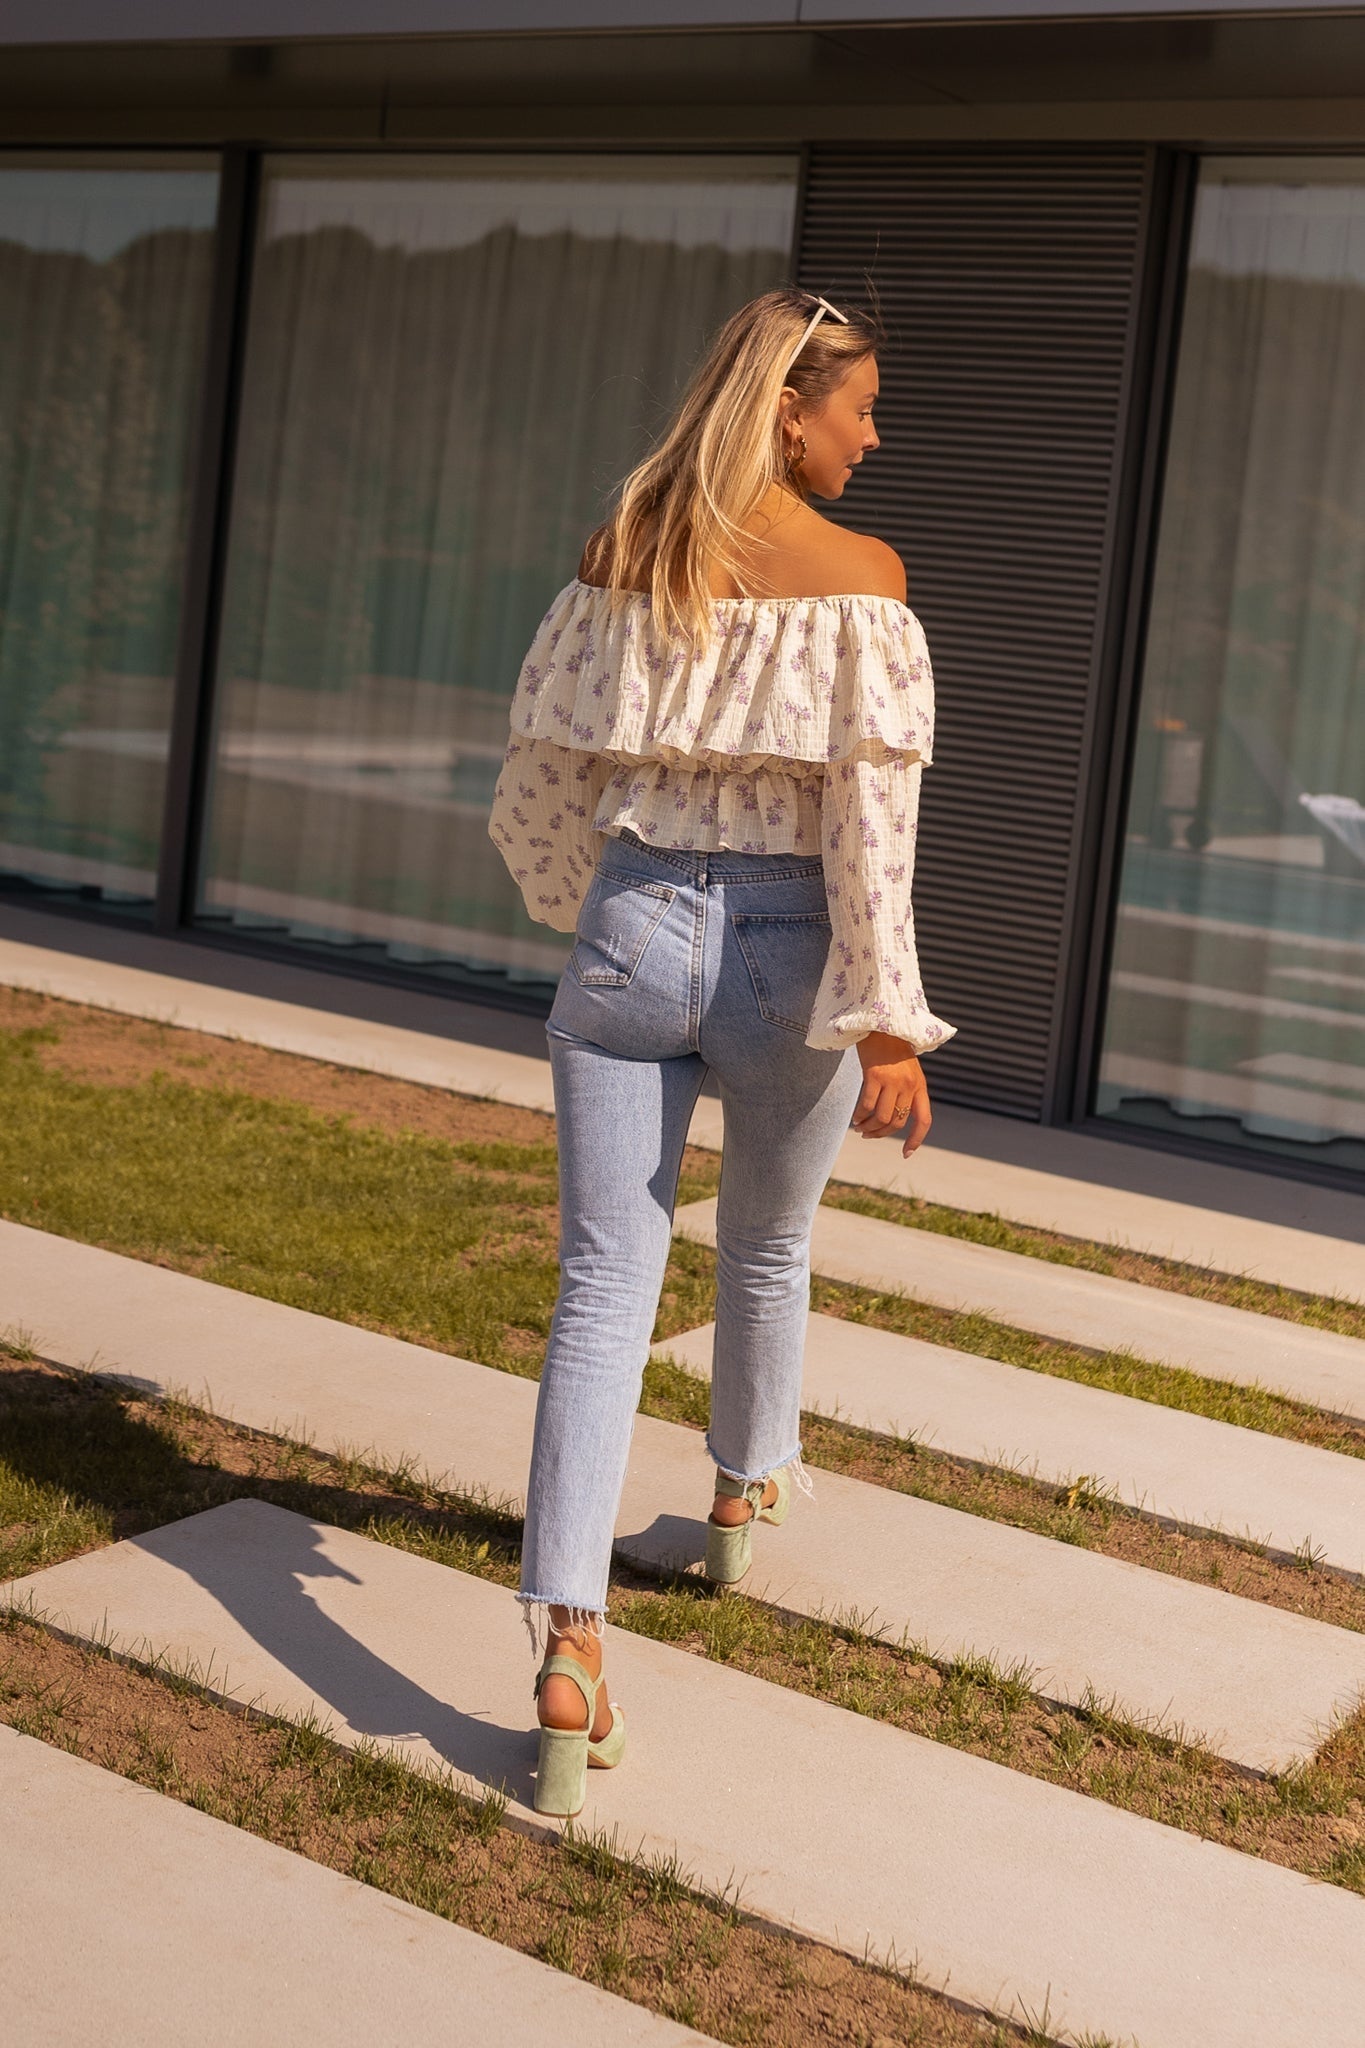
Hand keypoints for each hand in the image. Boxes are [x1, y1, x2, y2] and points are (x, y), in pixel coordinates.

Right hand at [852, 1031, 931, 1156]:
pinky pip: (867, 1105)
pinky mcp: (875, 1075)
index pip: (923, 1120)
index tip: (906, 1154)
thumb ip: (905, 1090)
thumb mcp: (907, 1070)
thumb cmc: (892, 1048)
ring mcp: (892, 1081)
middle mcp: (909, 1085)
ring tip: (860, 1127)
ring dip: (869, 1127)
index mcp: (920, 1086)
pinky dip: (860, 1115)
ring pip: (881, 1117)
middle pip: (897, 1122)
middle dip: (882, 1134)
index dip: (916, 1140)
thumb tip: (892, 1117)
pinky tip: (855, 1117)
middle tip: (868, 1135)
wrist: (882, 1024)